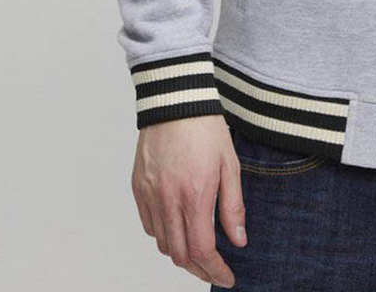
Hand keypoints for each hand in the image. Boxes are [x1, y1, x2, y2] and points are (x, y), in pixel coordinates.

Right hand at [131, 114, 245, 287]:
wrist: (176, 101)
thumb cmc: (206, 129)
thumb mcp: (230, 165)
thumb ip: (233, 206)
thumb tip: (238, 240)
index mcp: (194, 195)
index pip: (202, 250)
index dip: (215, 270)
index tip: (227, 277)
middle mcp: (167, 200)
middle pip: (179, 254)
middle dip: (198, 269)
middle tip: (214, 269)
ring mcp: (149, 195)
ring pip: (162, 243)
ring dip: (180, 253)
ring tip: (198, 251)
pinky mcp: (138, 188)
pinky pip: (149, 224)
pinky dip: (164, 235)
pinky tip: (178, 228)